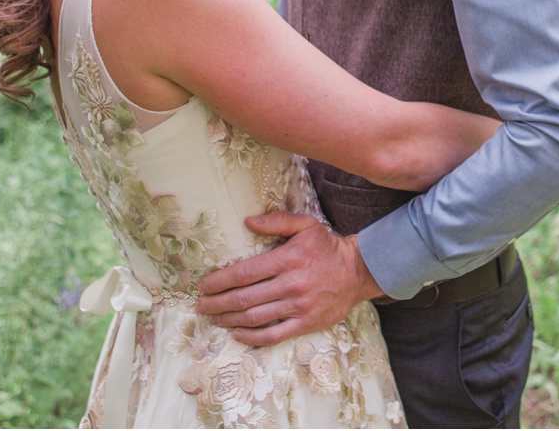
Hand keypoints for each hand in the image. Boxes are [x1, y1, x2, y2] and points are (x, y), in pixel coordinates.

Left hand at [195, 211, 382, 345]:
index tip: (205, 284)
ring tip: (214, 318)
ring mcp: (298, 306)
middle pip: (245, 298)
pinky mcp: (305, 323)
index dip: (221, 281)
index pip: (246, 273)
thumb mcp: (305, 225)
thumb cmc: (326, 247)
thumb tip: (247, 221)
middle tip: (201, 304)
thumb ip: (277, 221)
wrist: (357, 272)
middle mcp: (291, 284)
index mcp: (288, 259)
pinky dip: (252, 337)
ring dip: (230, 320)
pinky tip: (237, 333)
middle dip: (218, 302)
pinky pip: (274, 335)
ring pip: (256, 318)